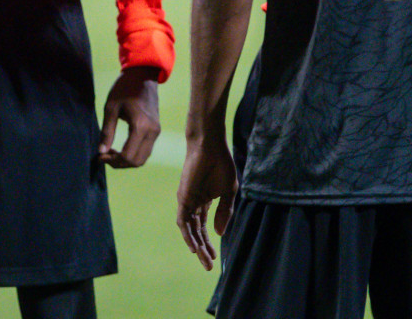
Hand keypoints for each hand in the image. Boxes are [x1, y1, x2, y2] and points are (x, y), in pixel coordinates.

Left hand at [98, 66, 160, 167]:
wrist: (143, 75)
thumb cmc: (124, 88)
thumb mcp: (111, 108)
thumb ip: (107, 131)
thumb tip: (101, 151)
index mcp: (140, 126)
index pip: (128, 156)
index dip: (112, 160)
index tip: (100, 156)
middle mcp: (152, 131)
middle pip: (137, 161)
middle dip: (120, 164)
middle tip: (105, 156)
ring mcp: (156, 131)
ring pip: (143, 158)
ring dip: (127, 161)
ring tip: (111, 153)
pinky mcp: (156, 130)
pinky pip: (146, 150)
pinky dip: (134, 154)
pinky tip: (121, 148)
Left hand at [177, 136, 236, 269]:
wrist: (210, 146)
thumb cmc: (220, 164)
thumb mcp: (228, 192)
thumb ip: (224, 212)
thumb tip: (220, 234)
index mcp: (204, 202)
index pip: (203, 227)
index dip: (209, 243)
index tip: (215, 257)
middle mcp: (193, 203)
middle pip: (196, 232)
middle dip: (202, 249)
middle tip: (208, 266)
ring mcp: (187, 201)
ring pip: (189, 230)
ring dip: (195, 246)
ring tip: (203, 260)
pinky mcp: (183, 198)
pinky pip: (183, 221)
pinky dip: (187, 234)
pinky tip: (193, 247)